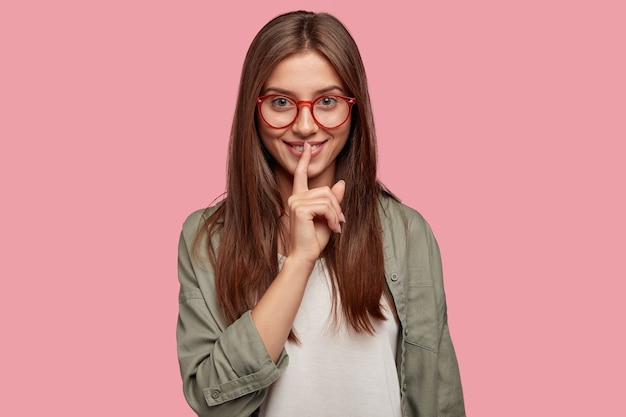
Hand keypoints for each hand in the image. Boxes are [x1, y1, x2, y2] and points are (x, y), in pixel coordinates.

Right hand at [287, 143, 345, 263]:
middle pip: (325, 190)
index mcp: (298, 198)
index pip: (300, 175)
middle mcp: (295, 197)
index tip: (307, 146)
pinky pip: (325, 207)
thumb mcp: (328, 217)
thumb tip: (341, 182)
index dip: (304, 160)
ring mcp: (295, 202)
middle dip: (336, 206)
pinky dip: (333, 218)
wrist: (304, 256)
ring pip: (327, 198)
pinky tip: (333, 228)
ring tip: (336, 227)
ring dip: (336, 214)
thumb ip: (333, 200)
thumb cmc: (313, 240)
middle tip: (339, 222)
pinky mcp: (300, 209)